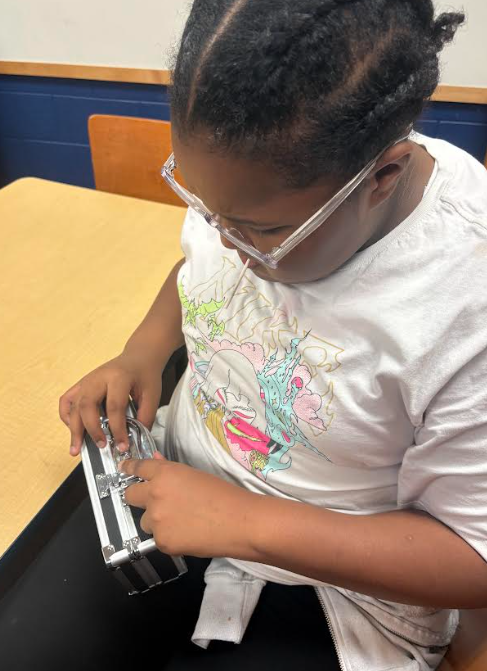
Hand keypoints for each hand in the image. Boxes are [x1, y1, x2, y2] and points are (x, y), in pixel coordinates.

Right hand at [59, 351, 162, 456]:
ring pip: (74, 405)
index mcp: (119, 377)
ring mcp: (87, 380)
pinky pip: (66, 401)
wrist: (139, 357)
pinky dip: (66, 416)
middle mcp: (98, 377)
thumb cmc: (145, 374)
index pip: (114, 407)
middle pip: (87, 405)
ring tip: (76, 449)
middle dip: (92, 430)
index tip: (122, 446)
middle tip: (100, 446)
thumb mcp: (152, 395)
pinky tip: (74, 429)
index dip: (117, 429)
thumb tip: (134, 441)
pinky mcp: (81, 384)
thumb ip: (145, 417)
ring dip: (74, 429)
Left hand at [121, 454, 259, 558]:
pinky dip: (169, 537)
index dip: (130, 467)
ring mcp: (156, 520)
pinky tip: (189, 534)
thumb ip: (171, 470)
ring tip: (181, 521)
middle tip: (152, 501)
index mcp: (164, 474)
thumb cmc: (223, 494)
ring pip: (144, 520)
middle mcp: (154, 495)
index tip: (124, 467)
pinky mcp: (162, 542)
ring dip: (156, 520)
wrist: (238, 522)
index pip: (138, 468)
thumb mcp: (195, 475)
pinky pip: (158, 538)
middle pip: (130, 495)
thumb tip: (155, 462)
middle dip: (137, 496)